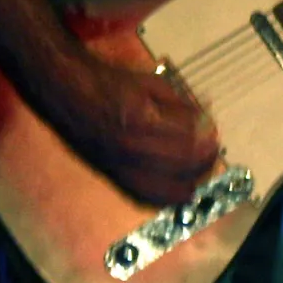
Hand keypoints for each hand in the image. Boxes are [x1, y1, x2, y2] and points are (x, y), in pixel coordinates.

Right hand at [34, 49, 222, 207]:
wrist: (69, 95)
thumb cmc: (109, 84)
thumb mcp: (152, 83)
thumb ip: (182, 104)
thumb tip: (206, 122)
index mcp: (143, 121)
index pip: (191, 140)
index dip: (208, 136)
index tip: (213, 129)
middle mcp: (133, 151)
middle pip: (186, 167)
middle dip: (206, 158)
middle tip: (212, 147)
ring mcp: (124, 169)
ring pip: (173, 191)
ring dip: (194, 178)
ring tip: (201, 166)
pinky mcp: (117, 180)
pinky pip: (152, 198)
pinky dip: (171, 194)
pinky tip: (181, 183)